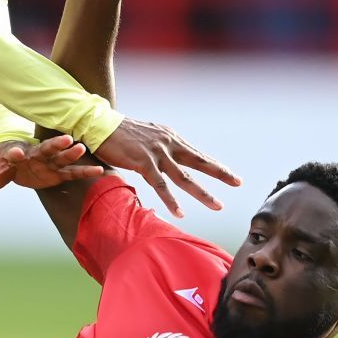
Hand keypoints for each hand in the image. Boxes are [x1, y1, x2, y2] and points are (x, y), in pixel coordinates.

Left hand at [0, 134, 105, 196]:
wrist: (11, 160)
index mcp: (13, 153)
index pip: (13, 153)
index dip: (13, 153)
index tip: (13, 153)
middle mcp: (33, 155)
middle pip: (44, 149)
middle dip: (53, 145)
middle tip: (65, 139)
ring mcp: (47, 163)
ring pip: (61, 158)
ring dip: (71, 154)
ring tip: (82, 149)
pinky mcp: (57, 173)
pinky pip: (72, 173)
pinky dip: (84, 172)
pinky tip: (99, 172)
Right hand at [93, 118, 238, 216]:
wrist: (99, 124)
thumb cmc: (120, 134)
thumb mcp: (146, 138)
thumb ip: (159, 149)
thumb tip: (167, 161)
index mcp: (171, 138)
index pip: (197, 155)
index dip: (215, 166)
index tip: (232, 176)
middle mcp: (168, 143)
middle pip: (199, 162)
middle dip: (220, 173)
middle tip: (238, 183)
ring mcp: (157, 153)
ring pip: (184, 177)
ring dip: (202, 193)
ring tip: (217, 206)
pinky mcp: (143, 162)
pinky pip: (160, 185)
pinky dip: (171, 200)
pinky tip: (180, 213)